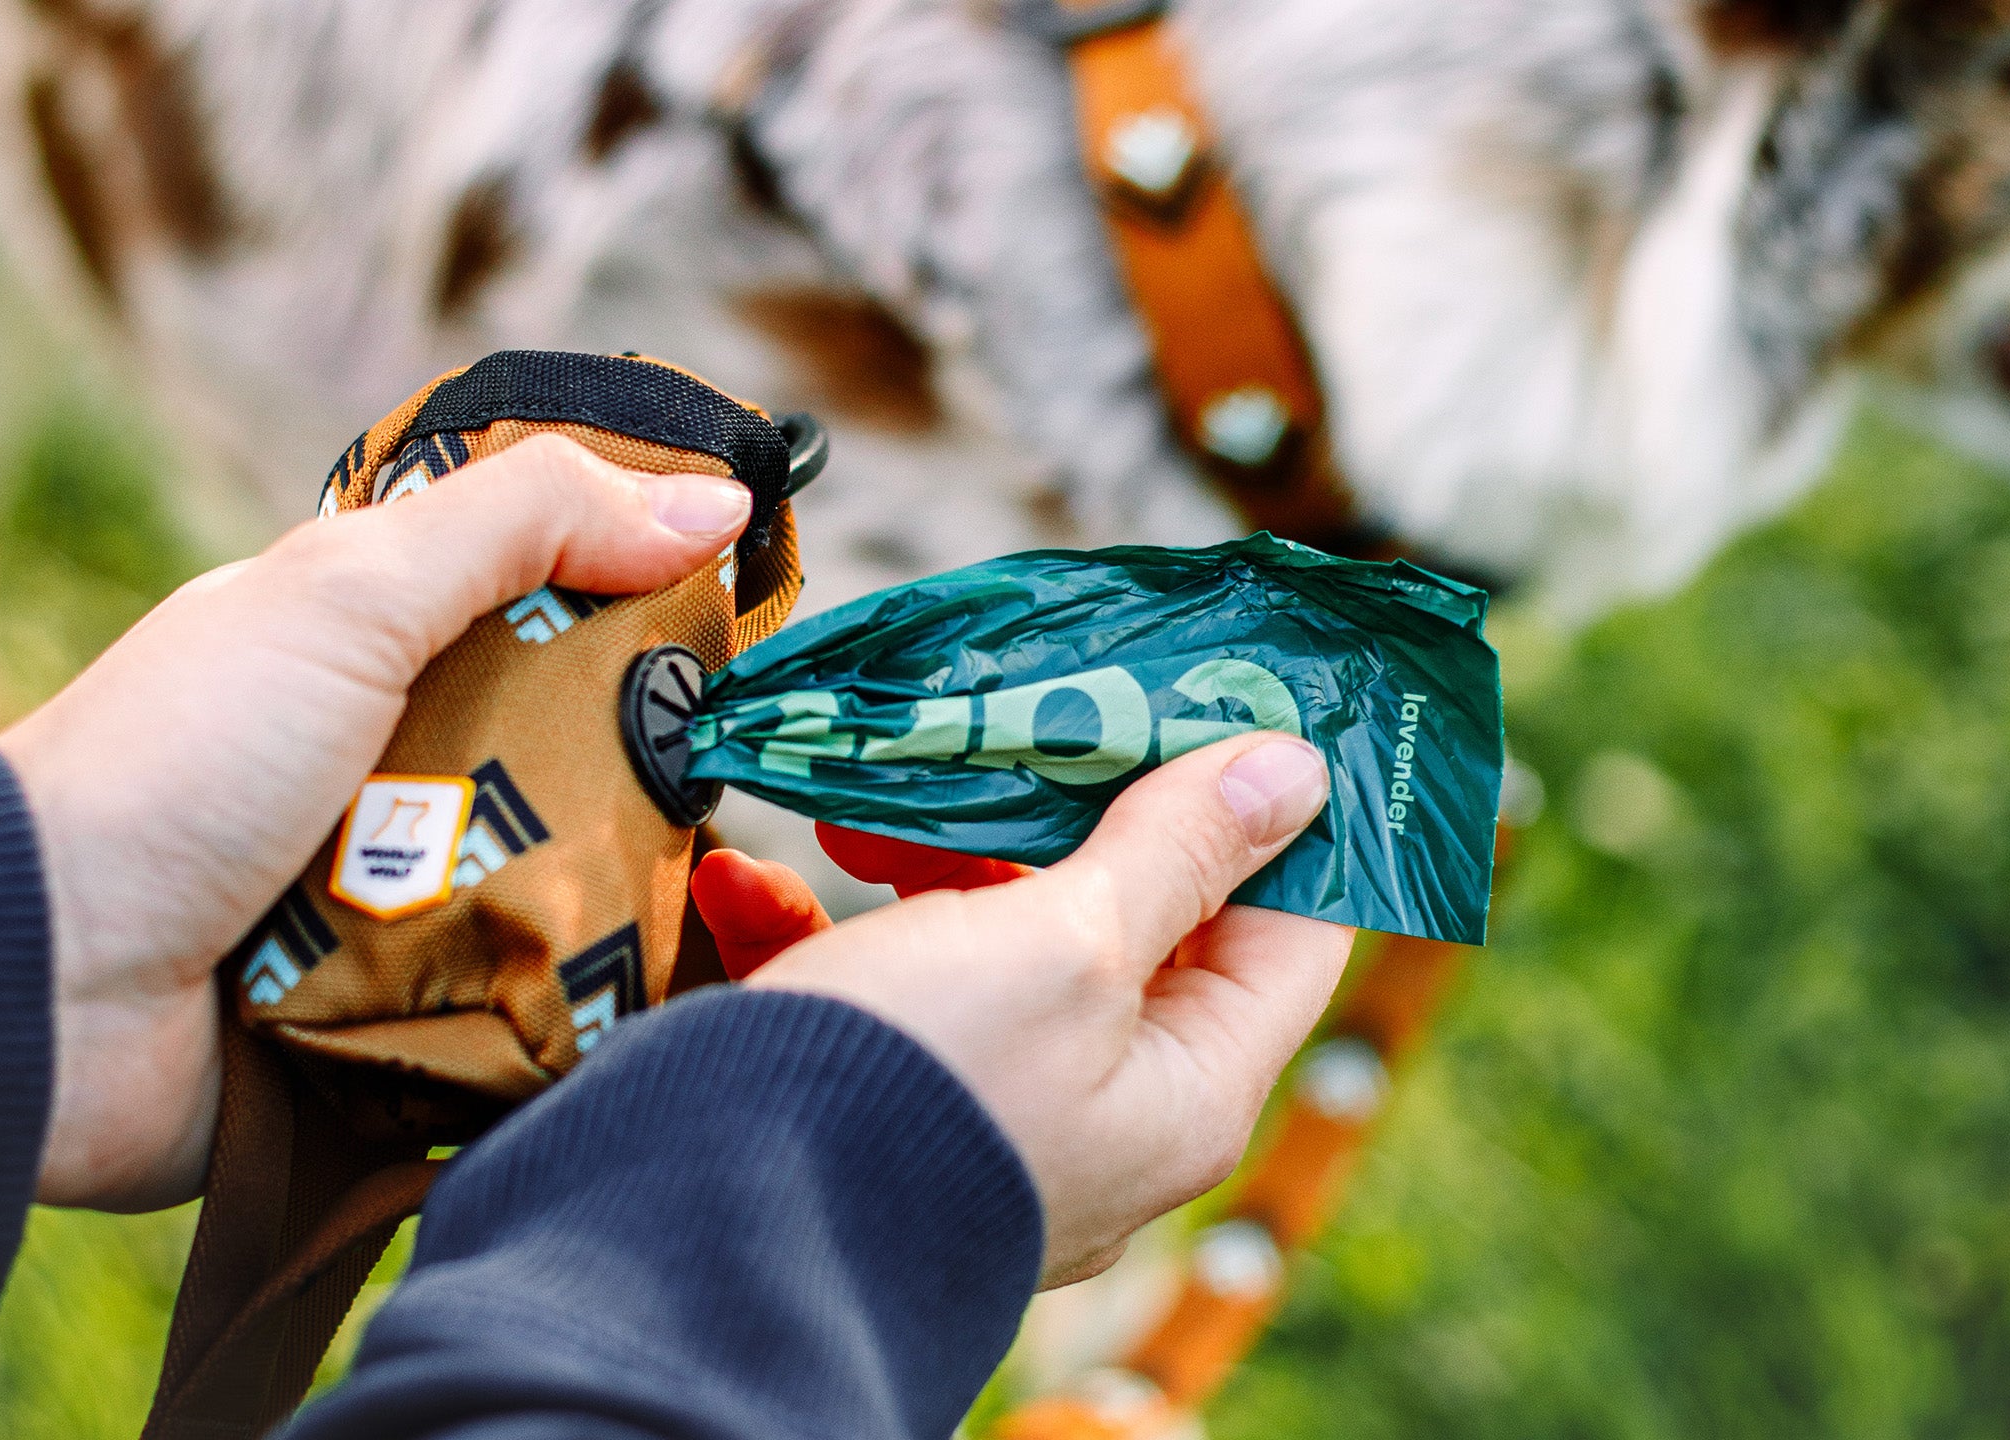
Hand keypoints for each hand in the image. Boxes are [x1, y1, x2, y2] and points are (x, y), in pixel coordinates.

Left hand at [0, 435, 753, 1209]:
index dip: (654, 613)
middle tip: (735, 799)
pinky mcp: (399, 1030)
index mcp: (377, 654)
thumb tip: (716, 498)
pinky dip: (573, 1010)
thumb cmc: (173, 763)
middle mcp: (396, 774)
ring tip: (712, 915)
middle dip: (657, 781)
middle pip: (586, 763)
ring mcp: (396, 906)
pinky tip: (652, 1009)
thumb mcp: (348, 596)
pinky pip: (524, 1016)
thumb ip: (524, 526)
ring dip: (622, 905)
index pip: (556, 614)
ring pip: (570, 895)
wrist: (30, 989)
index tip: (759, 633)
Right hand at [694, 734, 1353, 1286]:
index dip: (1266, 821)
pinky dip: (814, 932)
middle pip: (1127, 928)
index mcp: (1188, 1091)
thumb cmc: (919, 1086)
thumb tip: (1295, 774)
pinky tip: (747, 884)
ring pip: (987, 948)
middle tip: (1015, 724)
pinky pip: (868, 1000)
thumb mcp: (1065, 942)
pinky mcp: (879, 1109)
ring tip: (854, 813)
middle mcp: (1105, 1117)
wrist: (714, 1232)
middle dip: (1056, 818)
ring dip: (918, 862)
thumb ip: (1175, 852)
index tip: (1213, 712)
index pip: (1288, 934)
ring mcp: (989, 1115)